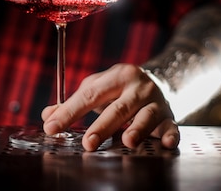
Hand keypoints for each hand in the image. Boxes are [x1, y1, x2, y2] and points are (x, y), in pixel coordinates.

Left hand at [41, 63, 179, 151]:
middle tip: (87, 143)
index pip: (89, 94)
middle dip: (102, 126)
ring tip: (127, 142)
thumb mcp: (98, 89)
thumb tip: (47, 116)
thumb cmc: (121, 89)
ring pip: (146, 116)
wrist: (160, 81)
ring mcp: (155, 102)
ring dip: (137, 129)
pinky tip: (166, 144)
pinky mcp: (169, 117)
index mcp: (116, 77)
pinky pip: (172, 127)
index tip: (52, 127)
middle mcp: (137, 87)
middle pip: (118, 107)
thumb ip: (73, 102)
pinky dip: (171, 136)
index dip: (69, 112)